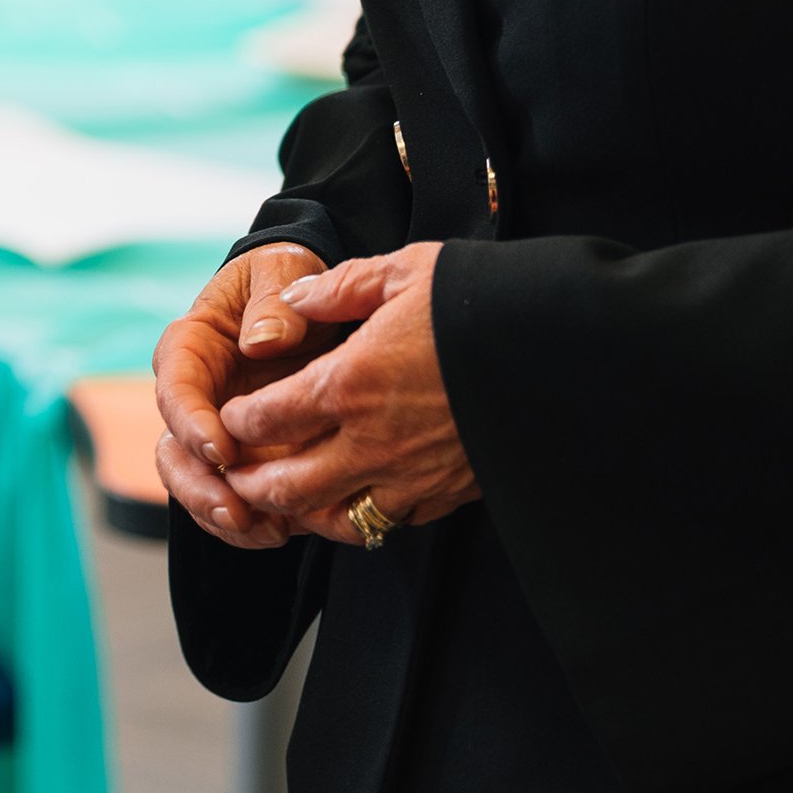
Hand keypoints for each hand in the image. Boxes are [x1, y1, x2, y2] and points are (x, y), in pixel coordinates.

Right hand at [152, 242, 329, 547]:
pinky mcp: (242, 461)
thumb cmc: (287, 279)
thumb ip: (275, 302)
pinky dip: (249, 525)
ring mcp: (214, 434)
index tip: (221, 450)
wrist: (315, 304)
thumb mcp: (283, 271)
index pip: (175, 389)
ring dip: (222, 515)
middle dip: (199, 487)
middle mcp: (193, 398)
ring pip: (196, 486)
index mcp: (189, 348)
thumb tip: (260, 343)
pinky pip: (232, 501)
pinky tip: (282, 533)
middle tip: (235, 510)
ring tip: (265, 532)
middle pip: (173, 452)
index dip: (191, 424)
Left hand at [220, 246, 483, 544]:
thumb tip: (297, 299)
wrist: (562, 348)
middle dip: (250, 483)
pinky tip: (356, 498)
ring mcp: (412, 477)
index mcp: (350, 384)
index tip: (230, 415)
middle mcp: (373, 442)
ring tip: (285, 499)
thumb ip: (342, 287)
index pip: (266, 419)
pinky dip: (362, 516)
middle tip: (234, 474)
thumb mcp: (407, 271)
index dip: (237, 421)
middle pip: (287, 486)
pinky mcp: (449, 494)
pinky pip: (391, 521)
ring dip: (302, 512)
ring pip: (335, 518)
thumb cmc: (483, 300)